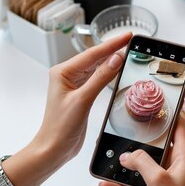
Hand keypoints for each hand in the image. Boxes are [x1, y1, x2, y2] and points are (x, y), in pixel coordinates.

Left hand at [30, 32, 130, 168]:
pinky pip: (96, 78)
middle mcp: (67, 76)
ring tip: (127, 50)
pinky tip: (116, 68)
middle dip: (113, 49)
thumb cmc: (60, 127)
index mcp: (62, 72)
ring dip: (111, 59)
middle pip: (94, 58)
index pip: (92, 54)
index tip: (127, 36)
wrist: (54, 149)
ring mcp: (74, 85)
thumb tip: (116, 59)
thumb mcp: (83, 100)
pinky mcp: (81, 95)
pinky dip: (108, 73)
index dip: (112, 44)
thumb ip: (101, 78)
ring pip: (96, 67)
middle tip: (130, 39)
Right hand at [99, 122, 184, 185]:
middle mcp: (178, 166)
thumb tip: (128, 155)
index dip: (170, 115)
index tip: (157, 106)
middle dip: (141, 142)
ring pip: (145, 167)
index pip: (179, 128)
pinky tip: (109, 184)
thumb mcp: (158, 179)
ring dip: (129, 166)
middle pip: (158, 147)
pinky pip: (139, 185)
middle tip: (126, 132)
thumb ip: (141, 162)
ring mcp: (168, 180)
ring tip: (112, 161)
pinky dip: (125, 185)